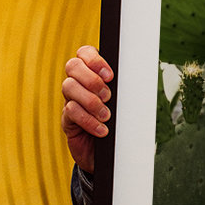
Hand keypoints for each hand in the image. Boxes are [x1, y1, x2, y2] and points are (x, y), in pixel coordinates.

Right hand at [61, 45, 113, 172]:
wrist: (108, 152)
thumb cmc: (119, 121)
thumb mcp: (123, 101)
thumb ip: (124, 87)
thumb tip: (137, 77)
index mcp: (92, 72)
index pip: (84, 52)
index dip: (94, 59)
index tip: (110, 75)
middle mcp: (78, 82)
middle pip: (72, 66)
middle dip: (92, 79)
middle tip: (108, 95)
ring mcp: (70, 99)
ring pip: (69, 87)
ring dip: (91, 100)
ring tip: (106, 115)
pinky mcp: (67, 119)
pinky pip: (70, 111)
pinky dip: (88, 120)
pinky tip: (102, 129)